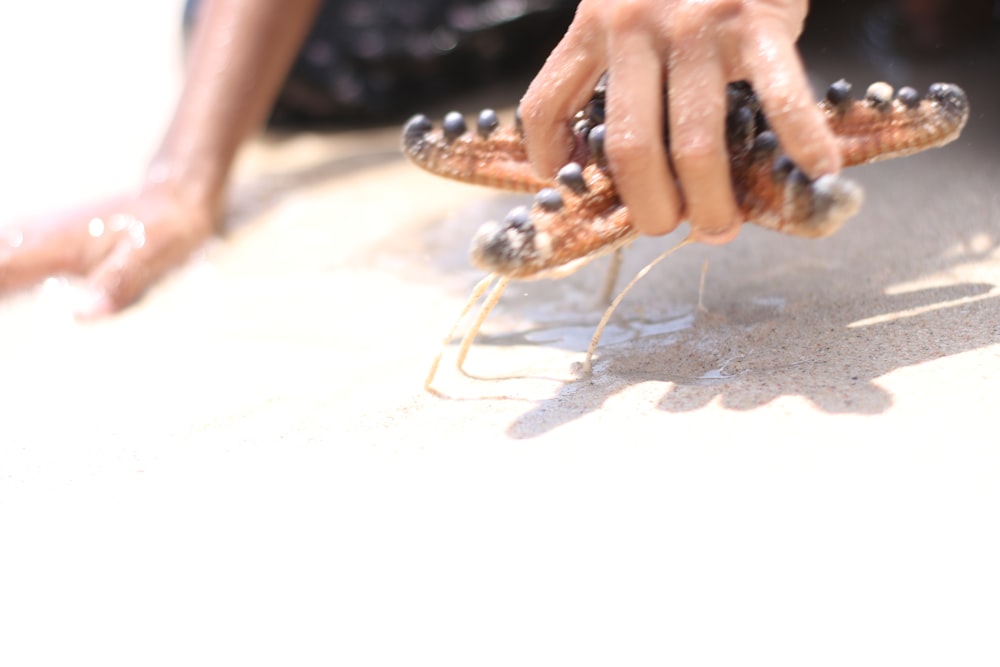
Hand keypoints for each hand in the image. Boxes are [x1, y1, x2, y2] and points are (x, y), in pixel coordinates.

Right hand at [0, 179, 218, 318]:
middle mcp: (42, 237)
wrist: (177, 198)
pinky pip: (8, 248)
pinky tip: (3, 269)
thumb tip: (84, 315)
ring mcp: (45, 233)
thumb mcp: (150, 258)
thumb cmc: (164, 231)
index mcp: (58, 247)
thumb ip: (117, 283)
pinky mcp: (53, 236)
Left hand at [520, 0, 839, 243]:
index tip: (574, 180)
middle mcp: (634, 27)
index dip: (551, 160)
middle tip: (668, 226)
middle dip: (650, 208)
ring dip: (710, 202)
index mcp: (592, 25)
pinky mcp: (757, 21)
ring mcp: (697, 26)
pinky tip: (820, 174)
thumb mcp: (622, 3)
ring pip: (694, 143)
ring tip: (720, 226)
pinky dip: (801, 141)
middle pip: (631, 149)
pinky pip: (779, 96)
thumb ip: (610, 63)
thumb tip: (606, 150)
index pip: (545, 106)